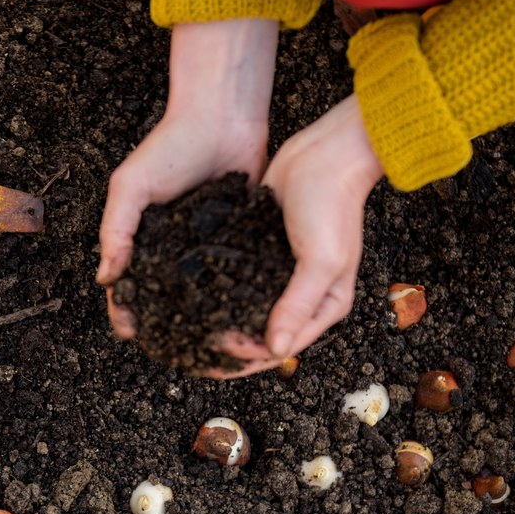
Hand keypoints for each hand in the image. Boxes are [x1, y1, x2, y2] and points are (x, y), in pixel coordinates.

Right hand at [96, 18, 279, 338]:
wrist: (224, 115)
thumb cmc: (171, 145)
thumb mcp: (132, 185)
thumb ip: (117, 229)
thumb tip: (106, 278)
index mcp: (141, 238)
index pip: (127, 284)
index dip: (126, 311)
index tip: (132, 333)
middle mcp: (171, 247)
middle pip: (163, 297)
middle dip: (164, 324)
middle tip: (173, 350)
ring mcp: (204, 246)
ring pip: (199, 292)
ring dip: (201, 317)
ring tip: (209, 343)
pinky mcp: (237, 239)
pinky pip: (233, 274)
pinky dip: (234, 294)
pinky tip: (241, 315)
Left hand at [209, 94, 384, 377]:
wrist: (325, 153)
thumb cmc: (331, 206)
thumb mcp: (321, 261)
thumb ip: (298, 306)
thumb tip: (275, 350)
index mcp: (325, 306)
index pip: (280, 349)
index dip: (244, 360)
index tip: (209, 359)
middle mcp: (301, 296)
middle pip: (260, 335)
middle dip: (227, 348)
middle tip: (188, 353)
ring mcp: (279, 273)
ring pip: (245, 310)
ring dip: (219, 321)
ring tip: (183, 331)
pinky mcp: (260, 251)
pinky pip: (236, 279)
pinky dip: (217, 290)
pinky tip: (188, 295)